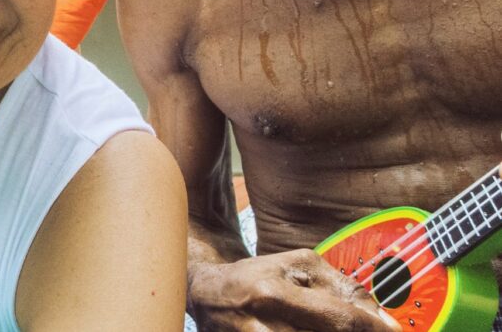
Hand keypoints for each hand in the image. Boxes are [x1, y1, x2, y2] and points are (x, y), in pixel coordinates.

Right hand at [188, 250, 401, 331]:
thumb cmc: (259, 275)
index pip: (340, 320)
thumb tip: (384, 321)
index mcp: (273, 293)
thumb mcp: (299, 265)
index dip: (375, 330)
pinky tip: (313, 331)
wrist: (206, 294)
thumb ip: (343, 288)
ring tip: (330, 326)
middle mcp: (262, 325)